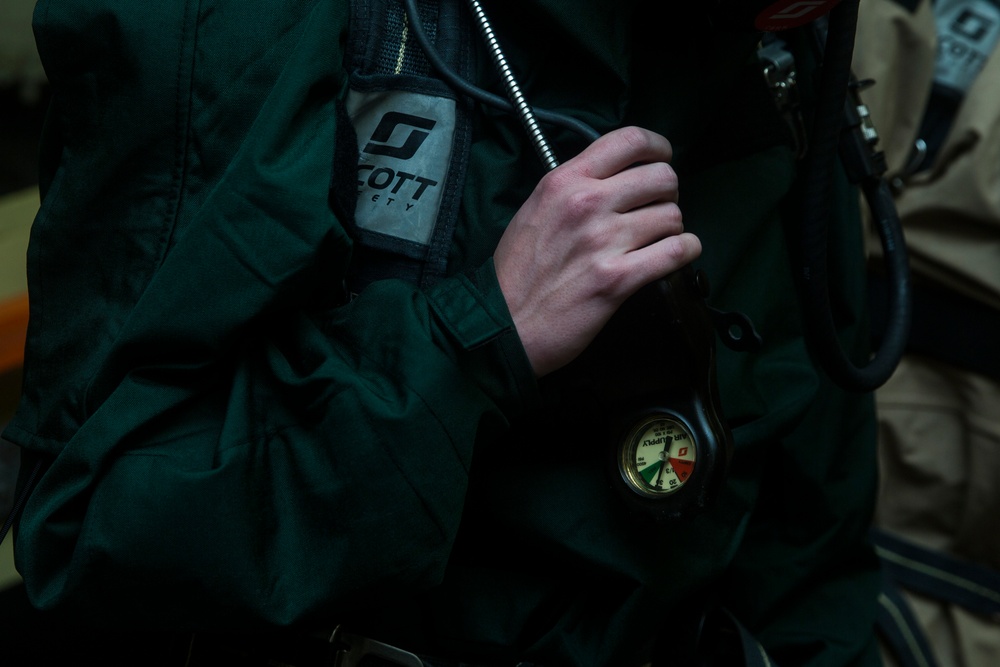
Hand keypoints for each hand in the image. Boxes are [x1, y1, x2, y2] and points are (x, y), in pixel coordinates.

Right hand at [494, 126, 701, 376]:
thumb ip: (573, 188)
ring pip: (671, 216)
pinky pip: (676, 251)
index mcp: (564, 181)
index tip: (662, 160)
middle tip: (656, 210)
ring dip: (672, 228)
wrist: (503, 323)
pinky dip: (685, 251)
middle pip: (661, 177)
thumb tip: (615, 180)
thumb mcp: (536, 209)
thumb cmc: (517, 270)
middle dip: (668, 193)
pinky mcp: (618, 279)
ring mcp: (604, 241)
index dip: (658, 148)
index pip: (630, 140)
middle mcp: (587, 203)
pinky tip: (676, 255)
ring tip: (657, 239)